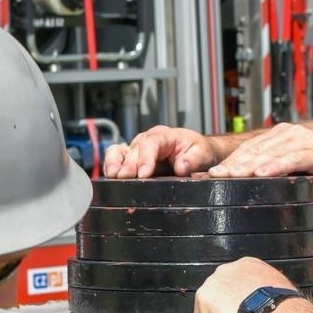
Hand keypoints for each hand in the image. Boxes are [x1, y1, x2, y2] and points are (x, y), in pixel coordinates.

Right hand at [101, 126, 219, 177]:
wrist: (198, 153)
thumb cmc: (199, 151)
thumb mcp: (202, 153)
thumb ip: (194, 160)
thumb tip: (182, 167)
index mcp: (165, 135)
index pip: (152, 143)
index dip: (146, 158)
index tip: (144, 173)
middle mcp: (147, 140)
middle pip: (134, 149)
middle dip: (128, 164)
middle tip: (124, 177)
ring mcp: (137, 149)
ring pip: (119, 150)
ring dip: (114, 162)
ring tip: (112, 175)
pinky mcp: (132, 160)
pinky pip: (116, 159)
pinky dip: (111, 166)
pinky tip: (109, 177)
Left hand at [193, 257, 294, 312]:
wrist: (272, 311)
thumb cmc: (280, 302)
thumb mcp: (277, 286)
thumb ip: (266, 287)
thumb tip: (268, 299)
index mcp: (246, 264)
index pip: (235, 279)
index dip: (237, 293)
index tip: (240, 304)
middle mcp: (226, 269)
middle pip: (218, 288)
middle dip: (224, 302)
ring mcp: (213, 284)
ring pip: (207, 302)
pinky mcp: (204, 301)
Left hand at [206, 123, 312, 198]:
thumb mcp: (295, 170)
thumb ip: (276, 171)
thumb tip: (250, 184)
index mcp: (283, 136)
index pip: (251, 148)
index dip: (231, 160)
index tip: (213, 173)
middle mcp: (291, 134)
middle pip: (256, 149)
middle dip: (234, 163)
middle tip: (215, 176)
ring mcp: (304, 140)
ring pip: (270, 153)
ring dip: (249, 165)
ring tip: (232, 175)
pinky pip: (292, 158)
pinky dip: (276, 166)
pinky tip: (263, 173)